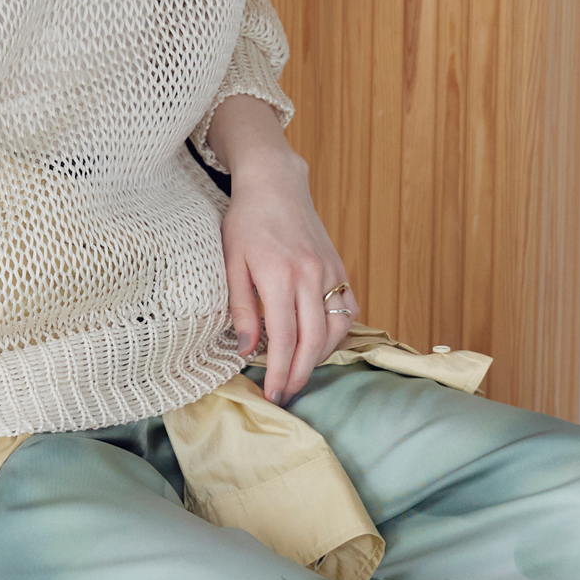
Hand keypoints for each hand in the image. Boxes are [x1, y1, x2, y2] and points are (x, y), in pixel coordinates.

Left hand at [205, 95, 359, 404]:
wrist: (276, 184)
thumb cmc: (246, 222)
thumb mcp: (231, 263)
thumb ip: (240, 308)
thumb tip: (246, 350)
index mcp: (279, 276)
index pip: (283, 338)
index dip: (279, 371)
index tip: (273, 395)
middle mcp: (309, 276)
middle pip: (313, 341)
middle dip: (300, 374)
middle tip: (286, 394)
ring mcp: (329, 271)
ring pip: (336, 329)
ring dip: (320, 357)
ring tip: (299, 371)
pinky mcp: (339, 268)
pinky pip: (348, 310)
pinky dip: (338, 333)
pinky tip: (319, 343)